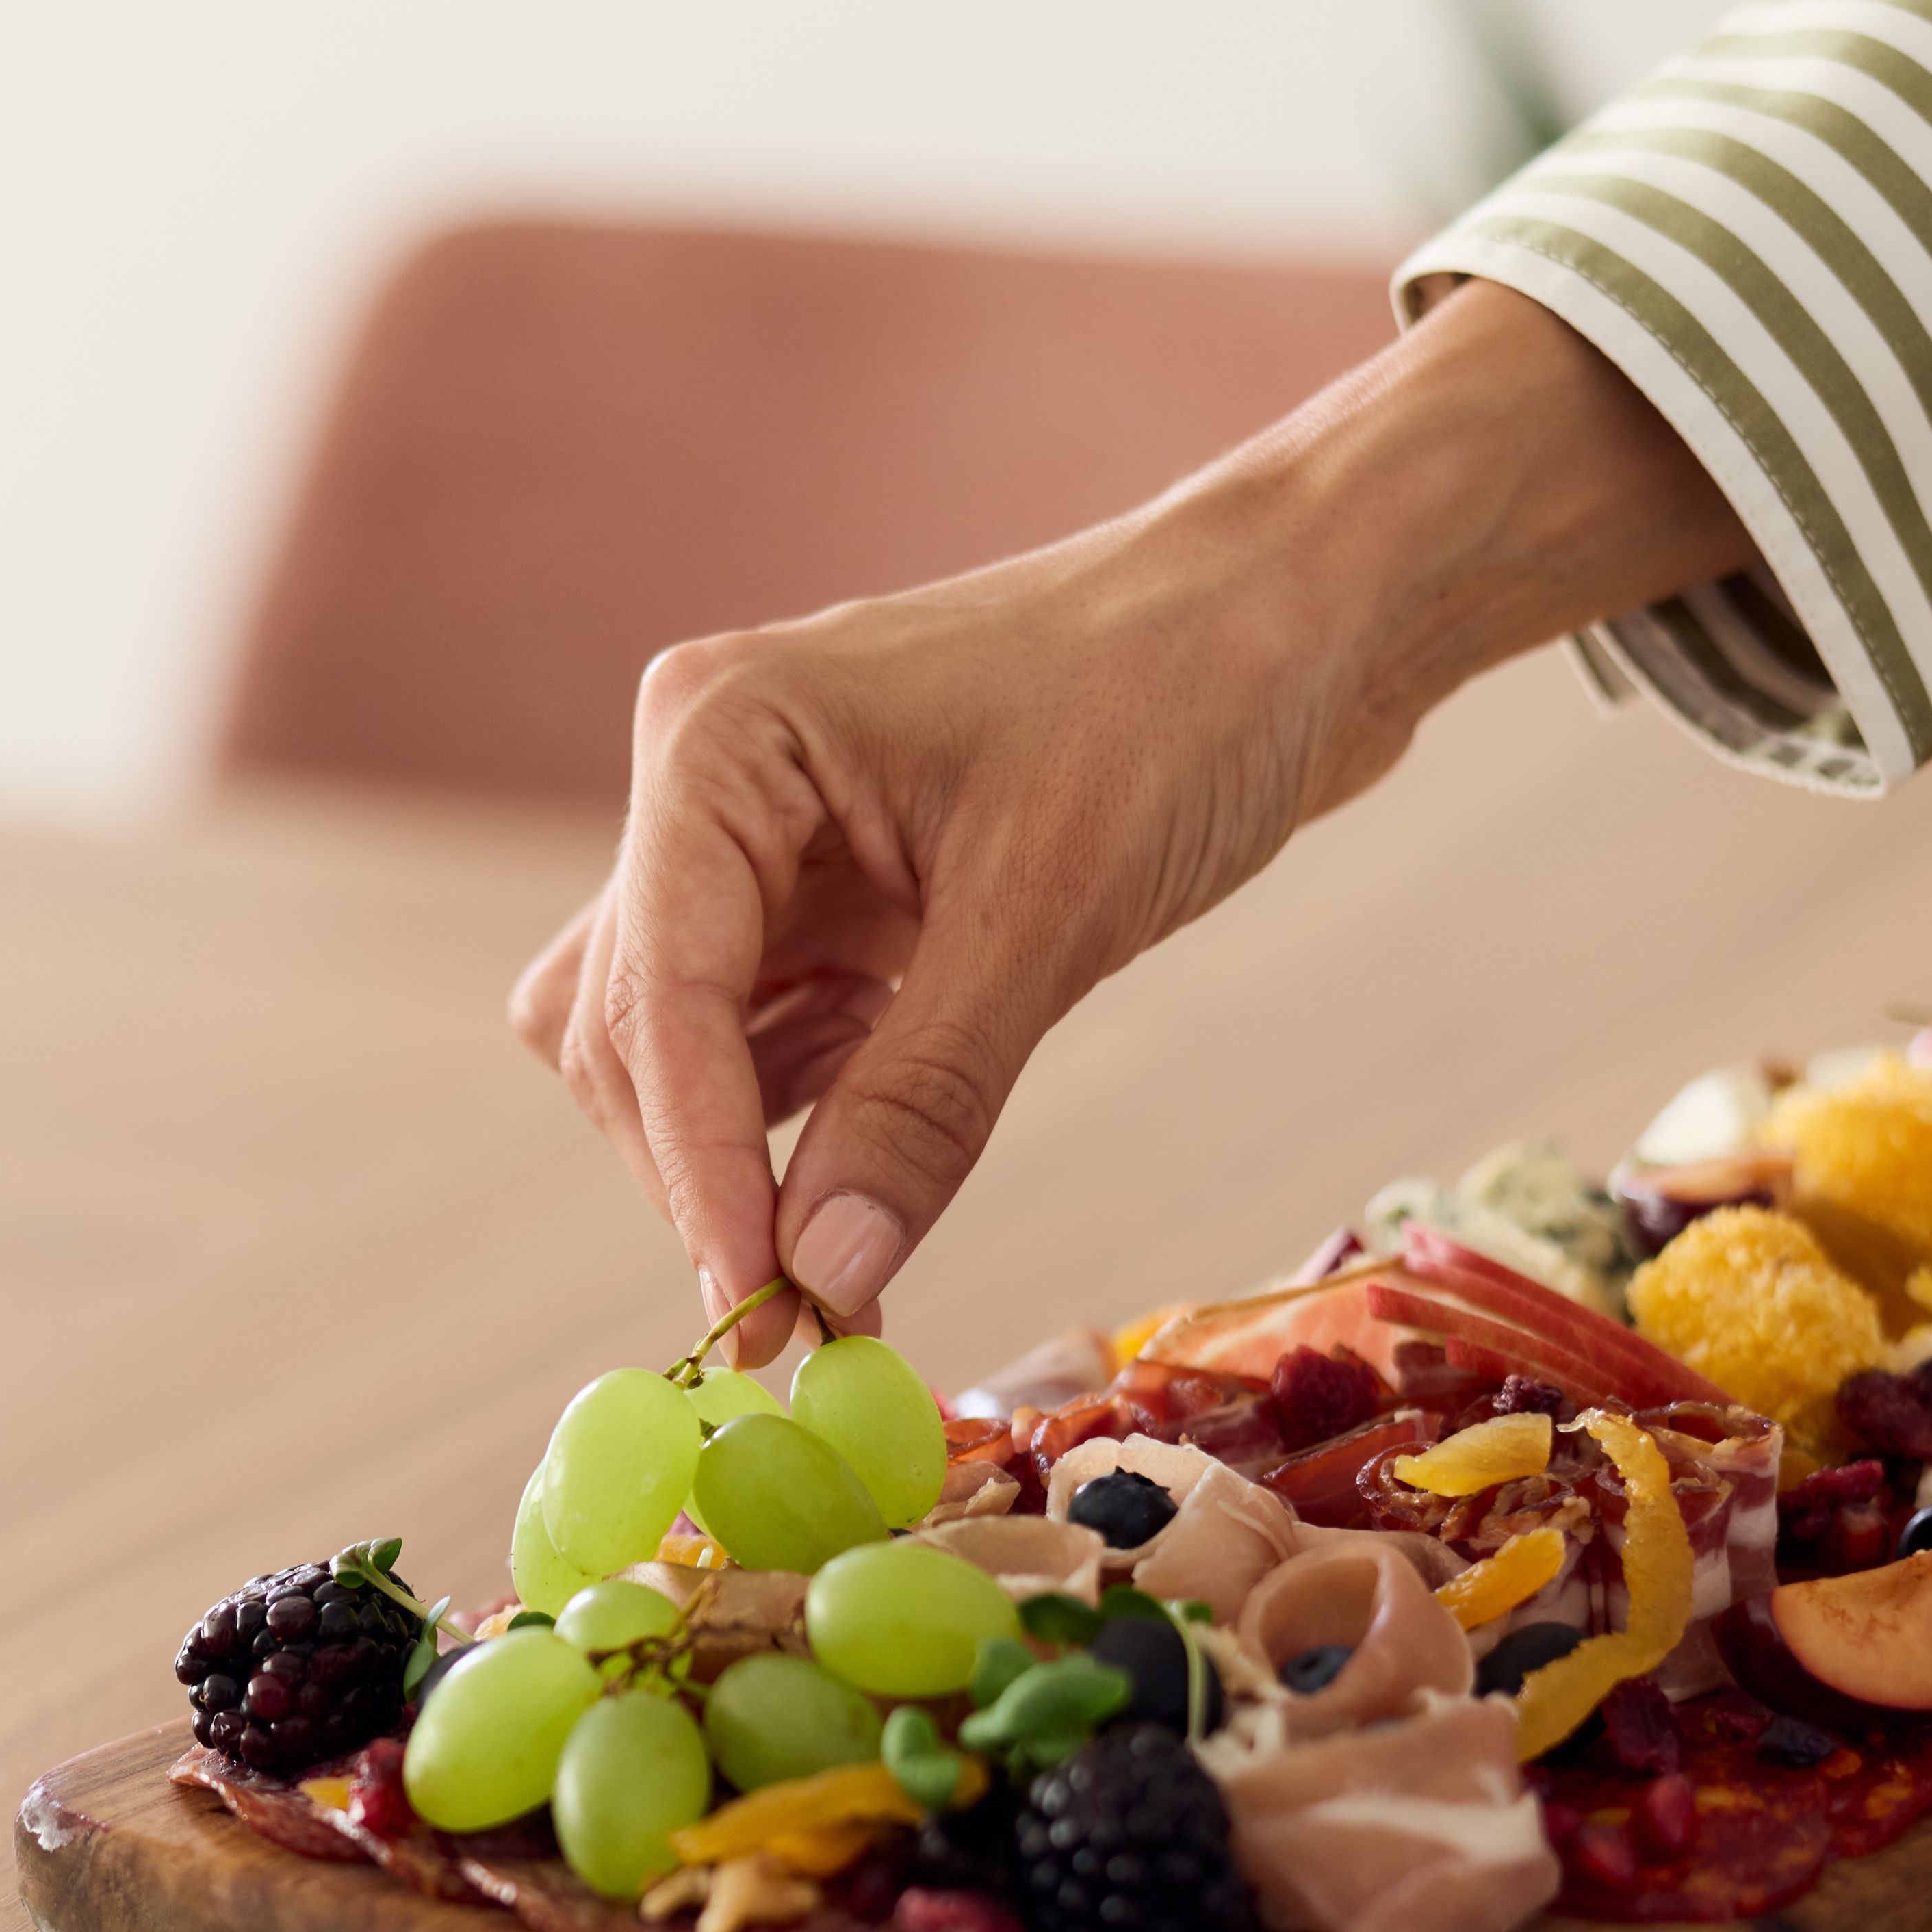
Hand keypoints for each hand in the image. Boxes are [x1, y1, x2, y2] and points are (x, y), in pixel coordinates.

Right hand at [511, 284, 1751, 1361]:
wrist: (1303, 612)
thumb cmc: (1183, 695)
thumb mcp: (1053, 909)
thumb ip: (922, 1100)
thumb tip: (823, 1275)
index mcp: (723, 740)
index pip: (656, 988)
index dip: (695, 1156)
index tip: (755, 1295)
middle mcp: (711, 786)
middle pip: (628, 1031)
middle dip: (702, 1171)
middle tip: (803, 1319)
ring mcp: (766, 844)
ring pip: (673, 1048)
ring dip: (742, 1160)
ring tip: (845, 1270)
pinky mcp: (831, 896)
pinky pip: (766, 1041)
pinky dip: (804, 1128)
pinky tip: (877, 1175)